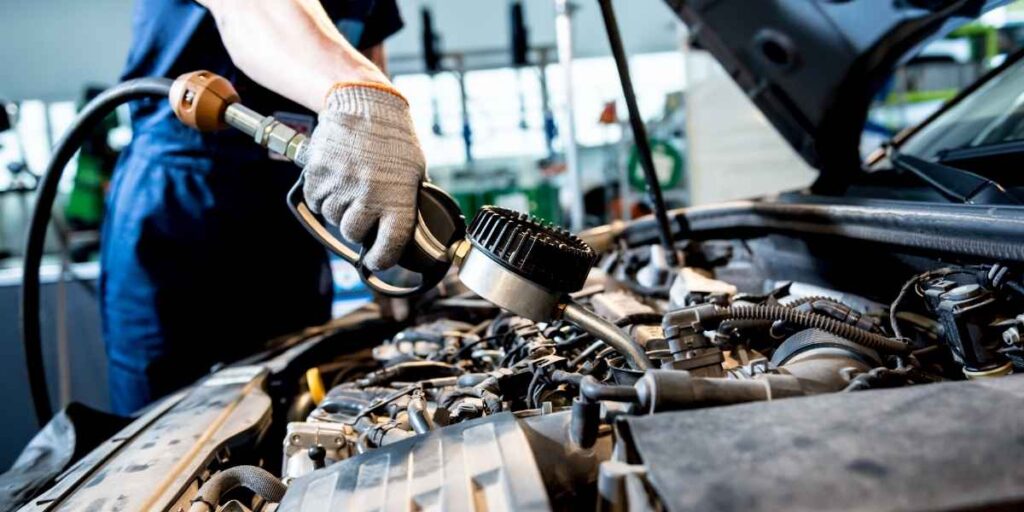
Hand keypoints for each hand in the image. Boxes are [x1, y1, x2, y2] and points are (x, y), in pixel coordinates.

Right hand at [299, 84, 425, 270]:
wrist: (365, 103)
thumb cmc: (393, 138)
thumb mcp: (416, 172)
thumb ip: (407, 203)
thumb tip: (403, 230)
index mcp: (397, 199)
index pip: (388, 247)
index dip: (381, 258)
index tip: (377, 259)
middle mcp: (367, 196)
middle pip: (354, 233)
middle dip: (358, 226)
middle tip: (364, 209)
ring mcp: (340, 185)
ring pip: (332, 217)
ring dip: (339, 209)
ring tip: (351, 186)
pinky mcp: (317, 174)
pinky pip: (316, 201)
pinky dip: (323, 196)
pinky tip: (336, 179)